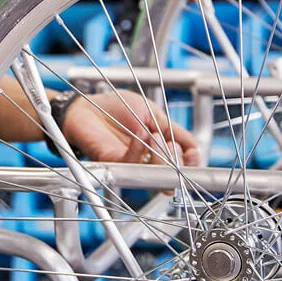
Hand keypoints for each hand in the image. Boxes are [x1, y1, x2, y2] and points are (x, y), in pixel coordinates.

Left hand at [62, 90, 199, 165]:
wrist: (88, 107)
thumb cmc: (117, 108)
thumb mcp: (153, 113)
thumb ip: (174, 130)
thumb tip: (194, 148)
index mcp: (161, 146)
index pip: (185, 163)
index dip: (192, 162)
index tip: (192, 154)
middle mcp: (149, 159)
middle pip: (173, 173)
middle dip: (178, 160)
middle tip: (171, 146)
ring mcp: (133, 164)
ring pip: (155, 173)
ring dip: (161, 155)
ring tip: (153, 136)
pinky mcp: (115, 164)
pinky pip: (133, 163)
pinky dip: (140, 149)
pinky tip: (141, 135)